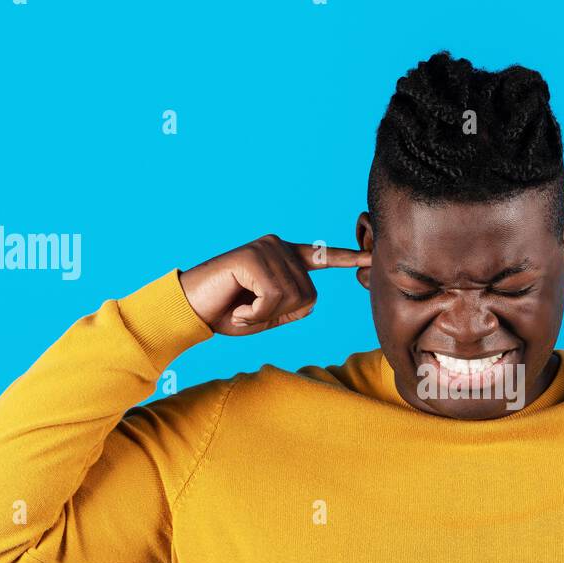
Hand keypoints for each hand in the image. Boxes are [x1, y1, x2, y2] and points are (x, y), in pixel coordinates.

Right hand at [179, 235, 371, 335]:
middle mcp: (278, 247)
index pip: (324, 257)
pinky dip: (255, 313)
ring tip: (241, 310)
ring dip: (265, 315)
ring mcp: (266, 248)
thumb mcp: (268, 314)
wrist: (190, 310)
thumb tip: (312, 301)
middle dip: (281, 314)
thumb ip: (292, 306)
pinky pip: (273, 297)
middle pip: (309, 295)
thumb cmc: (227, 313)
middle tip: (249, 313)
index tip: (373, 257)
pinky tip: (237, 309)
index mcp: (285, 258)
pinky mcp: (253, 257)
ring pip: (293, 297)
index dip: (349, 258)